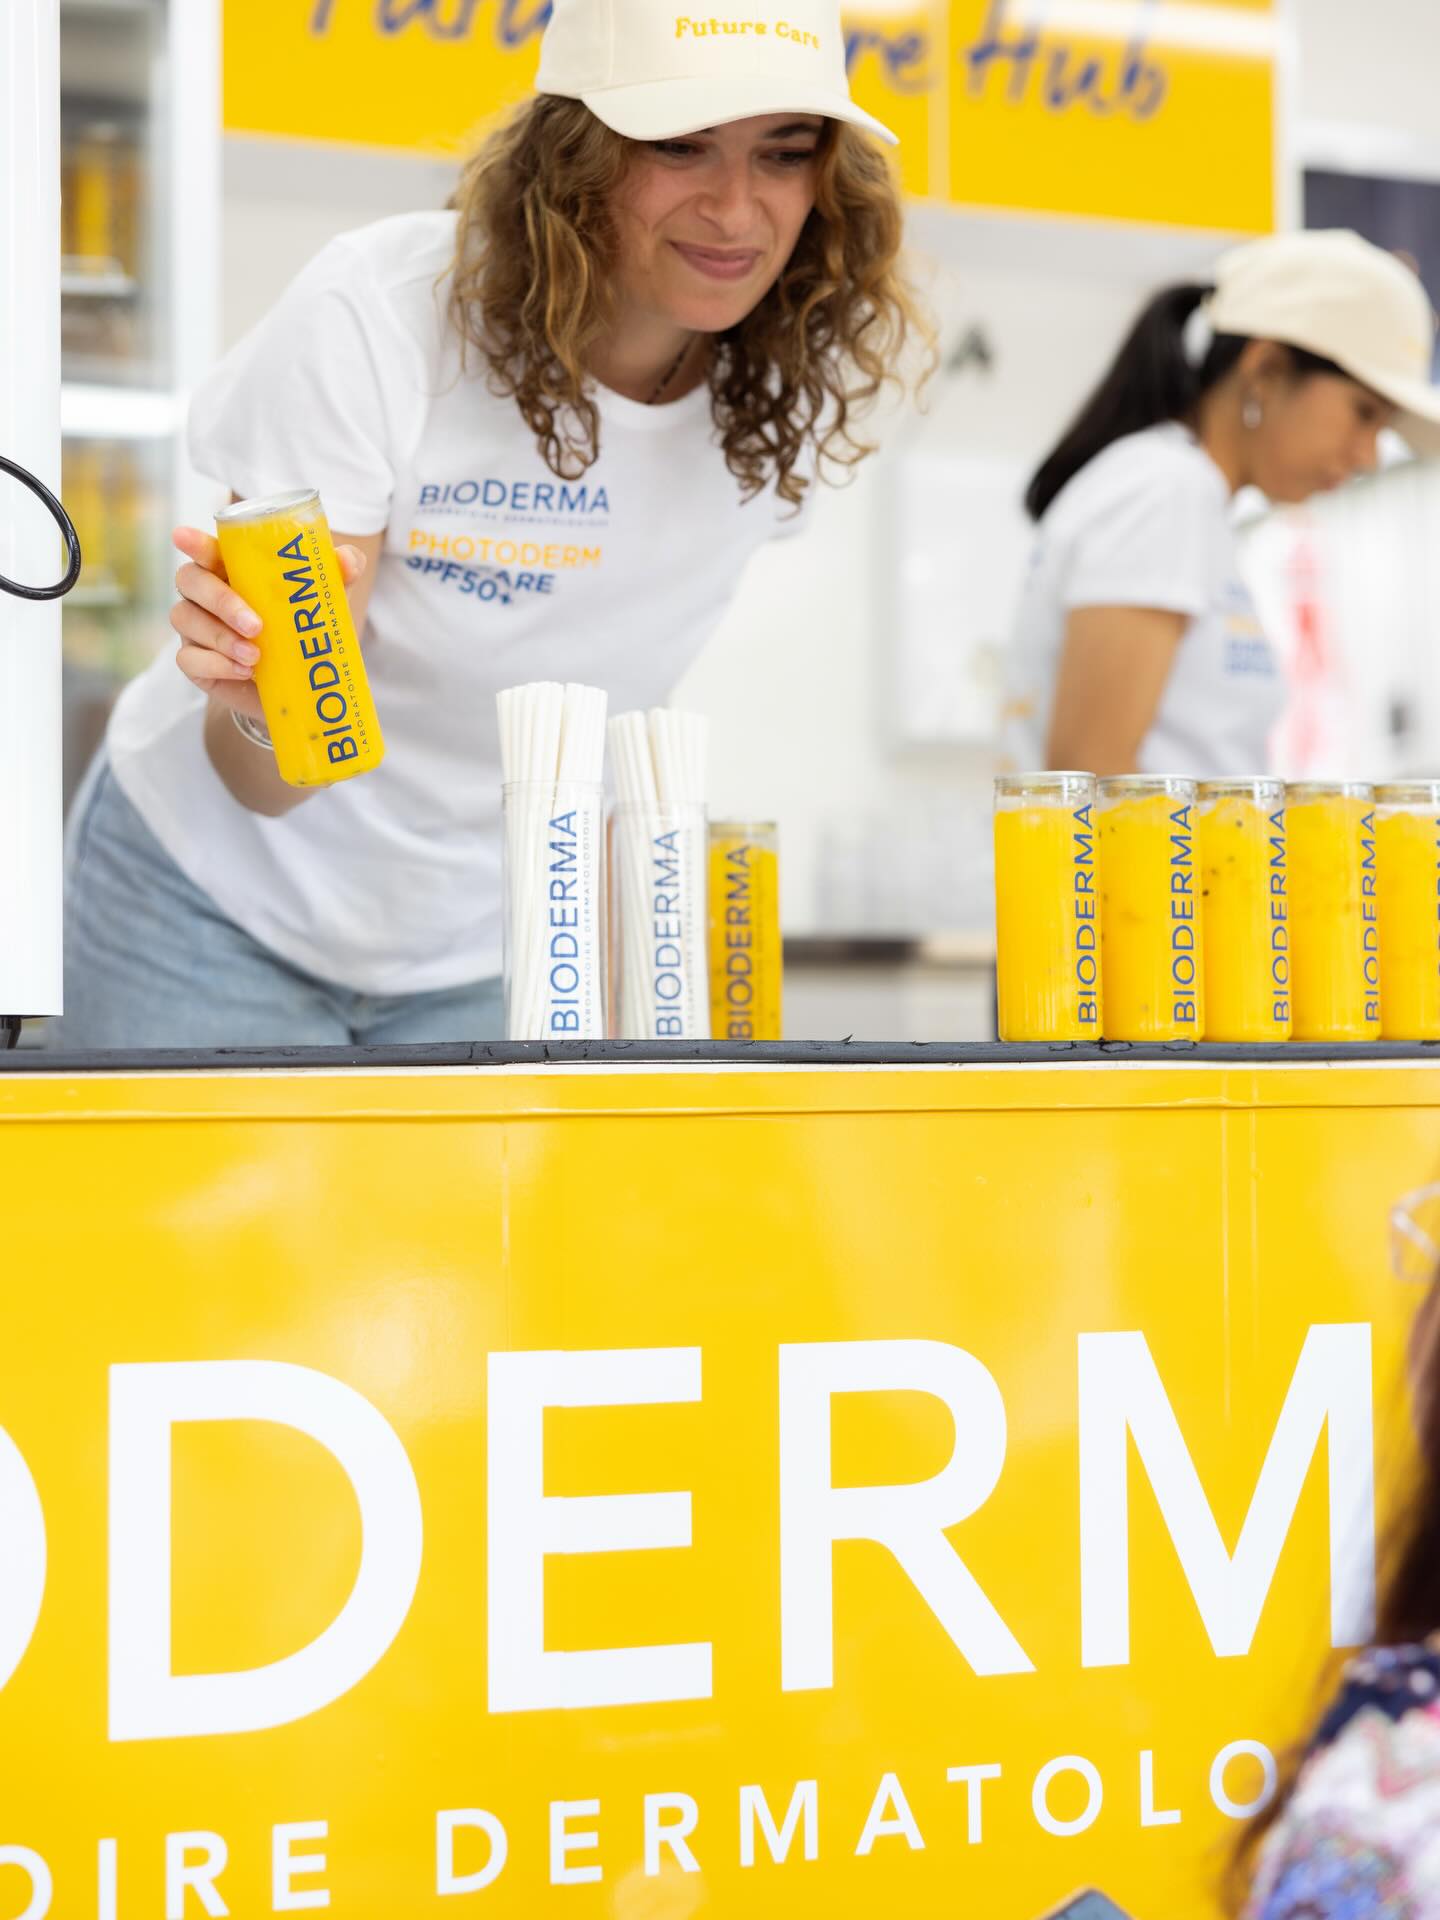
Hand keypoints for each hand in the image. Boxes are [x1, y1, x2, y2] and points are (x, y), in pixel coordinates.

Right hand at [170, 526, 369, 717]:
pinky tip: (244, 671)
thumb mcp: (325, 602)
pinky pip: (189, 659)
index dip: (194, 543)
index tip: (184, 537)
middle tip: (256, 625)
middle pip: (190, 581)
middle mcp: (205, 595)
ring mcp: (195, 629)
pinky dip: (217, 664)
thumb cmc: (303, 631)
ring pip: (186, 620)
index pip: (206, 549)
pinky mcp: (196, 664)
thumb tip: (347, 560)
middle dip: (220, 600)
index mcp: (230, 570)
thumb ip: (337, 575)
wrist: (298, 688)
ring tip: (256, 657)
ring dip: (221, 637)